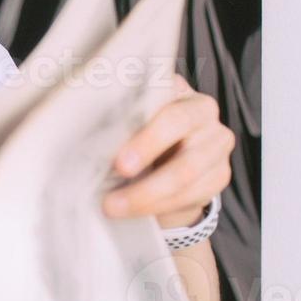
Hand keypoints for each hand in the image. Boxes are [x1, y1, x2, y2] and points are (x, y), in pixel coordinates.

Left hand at [102, 76, 234, 227]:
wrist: (166, 169)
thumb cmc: (139, 137)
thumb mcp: (129, 122)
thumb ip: (118, 118)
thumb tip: (80, 126)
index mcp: (179, 89)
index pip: (163, 97)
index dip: (144, 128)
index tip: (119, 156)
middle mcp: (204, 111)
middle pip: (179, 127)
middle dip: (146, 151)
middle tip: (117, 172)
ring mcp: (217, 144)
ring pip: (186, 171)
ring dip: (146, 193)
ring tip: (113, 205)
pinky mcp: (220, 175)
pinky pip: (192, 194)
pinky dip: (159, 206)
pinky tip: (135, 211)